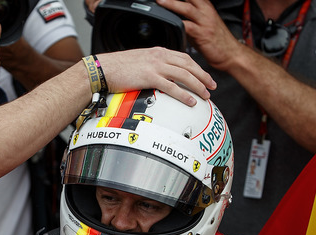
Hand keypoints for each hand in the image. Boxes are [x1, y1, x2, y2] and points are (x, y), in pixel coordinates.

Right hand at [96, 47, 215, 105]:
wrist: (103, 69)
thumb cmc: (117, 68)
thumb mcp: (139, 62)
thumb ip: (152, 67)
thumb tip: (159, 78)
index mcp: (158, 52)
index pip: (184, 58)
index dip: (197, 67)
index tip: (204, 76)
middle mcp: (159, 57)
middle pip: (189, 65)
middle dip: (203, 76)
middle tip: (212, 86)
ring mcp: (155, 66)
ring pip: (184, 74)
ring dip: (197, 85)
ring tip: (205, 95)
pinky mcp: (149, 77)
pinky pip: (171, 86)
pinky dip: (183, 94)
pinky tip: (190, 101)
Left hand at [156, 0, 244, 71]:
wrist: (232, 54)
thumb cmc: (218, 42)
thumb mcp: (203, 26)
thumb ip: (190, 21)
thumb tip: (175, 20)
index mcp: (206, 7)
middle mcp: (206, 11)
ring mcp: (204, 22)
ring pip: (186, 8)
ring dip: (172, 4)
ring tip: (160, 2)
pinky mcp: (202, 34)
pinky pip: (188, 26)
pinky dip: (177, 24)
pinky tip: (169, 23)